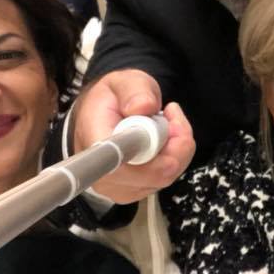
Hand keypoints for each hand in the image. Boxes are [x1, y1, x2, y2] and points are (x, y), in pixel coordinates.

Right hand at [73, 69, 194, 202]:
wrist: (101, 116)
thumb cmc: (112, 100)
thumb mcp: (123, 82)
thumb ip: (134, 90)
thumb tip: (143, 107)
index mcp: (96, 145)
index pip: (124, 166)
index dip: (155, 153)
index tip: (169, 123)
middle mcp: (102, 175)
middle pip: (155, 174)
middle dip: (177, 143)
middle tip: (173, 115)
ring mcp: (118, 188)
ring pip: (166, 176)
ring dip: (177, 149)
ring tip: (165, 123)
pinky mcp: (133, 192)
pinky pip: (165, 179)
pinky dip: (173, 157)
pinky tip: (164, 140)